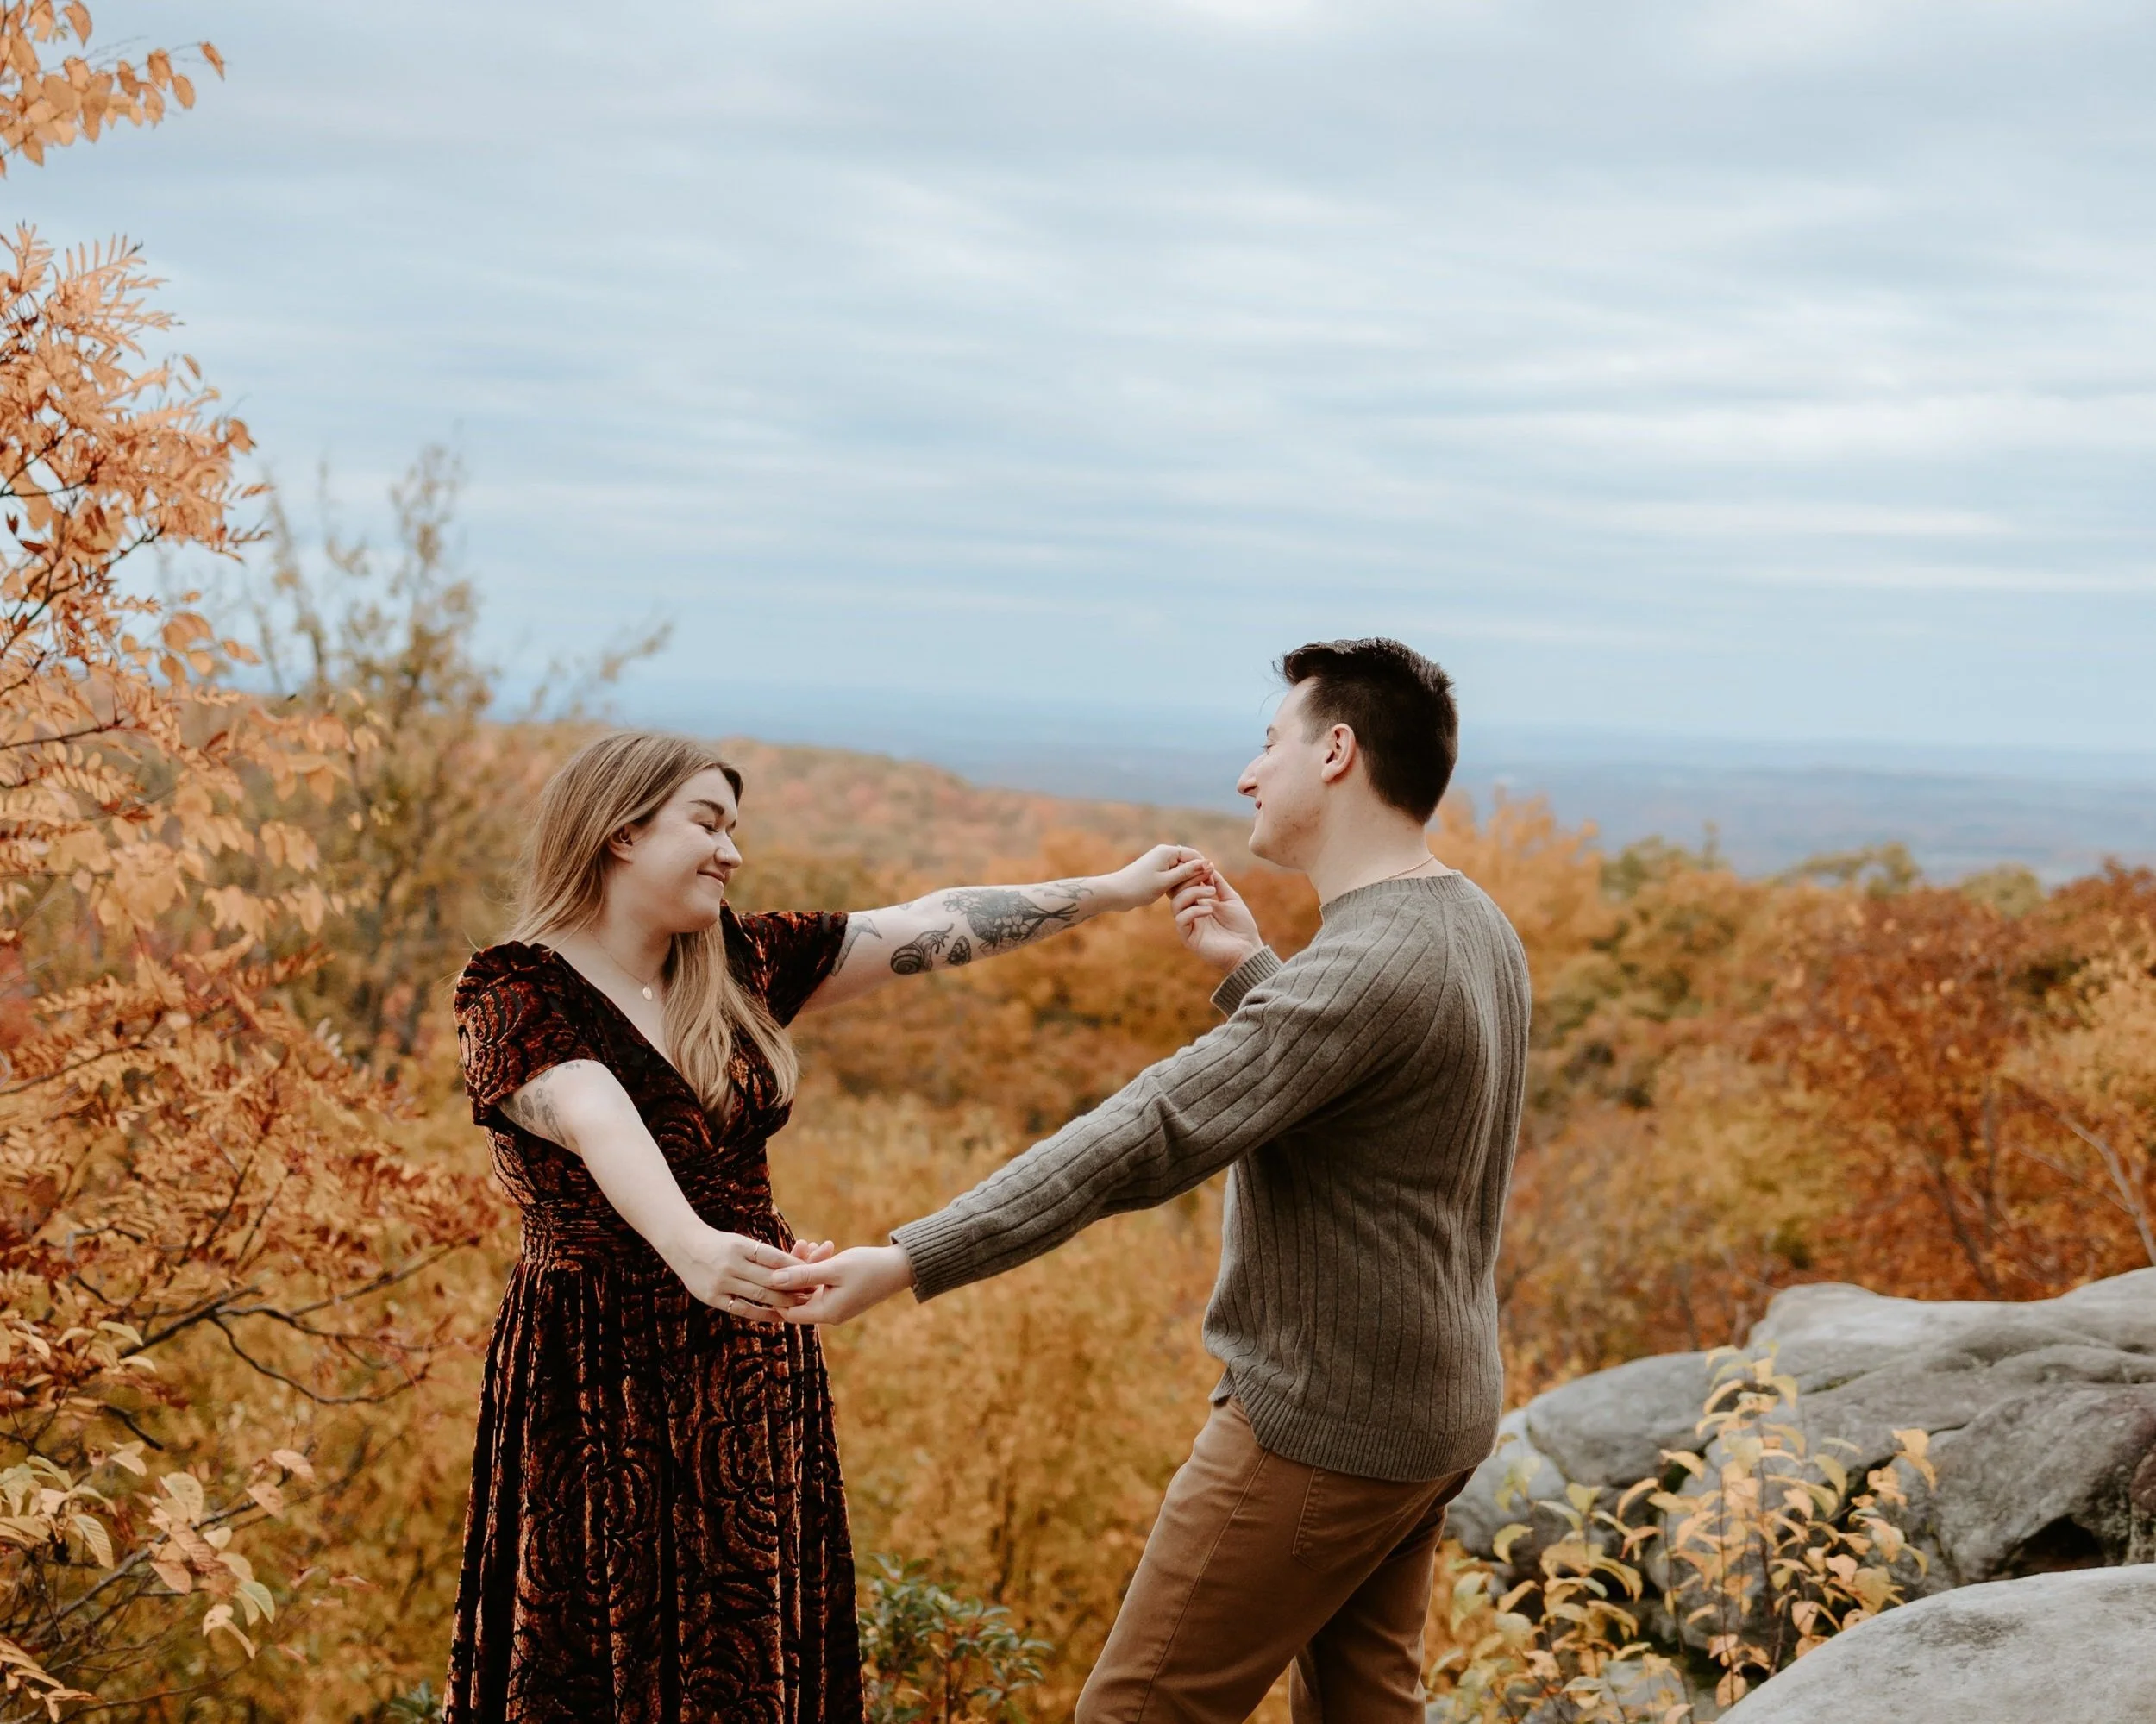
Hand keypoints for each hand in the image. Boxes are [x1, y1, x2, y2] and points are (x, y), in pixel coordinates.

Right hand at [664, 1226, 811, 1322]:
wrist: (684, 1246)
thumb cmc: (721, 1244)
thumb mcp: (741, 1242)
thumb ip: (763, 1255)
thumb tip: (797, 1266)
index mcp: (740, 1246)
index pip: (774, 1258)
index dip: (796, 1267)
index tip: (813, 1272)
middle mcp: (730, 1264)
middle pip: (770, 1279)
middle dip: (794, 1287)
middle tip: (812, 1292)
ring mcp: (720, 1282)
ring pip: (759, 1296)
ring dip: (782, 1302)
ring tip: (799, 1304)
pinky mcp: (713, 1298)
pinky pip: (743, 1309)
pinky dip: (762, 1314)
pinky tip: (778, 1316)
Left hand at [768, 1243, 915, 1326]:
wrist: (901, 1267)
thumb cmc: (869, 1267)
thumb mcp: (834, 1268)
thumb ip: (803, 1274)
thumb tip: (773, 1280)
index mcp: (826, 1313)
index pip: (788, 1311)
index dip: (776, 1292)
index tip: (772, 1269)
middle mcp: (829, 1313)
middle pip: (798, 1296)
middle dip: (794, 1271)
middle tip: (798, 1246)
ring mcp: (835, 1304)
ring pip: (809, 1286)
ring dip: (807, 1265)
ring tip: (811, 1243)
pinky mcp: (841, 1293)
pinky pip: (821, 1282)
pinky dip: (819, 1267)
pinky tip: (822, 1248)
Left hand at [1097, 844, 1209, 912]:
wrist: (1114, 894)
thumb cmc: (1138, 887)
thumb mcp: (1166, 882)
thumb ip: (1188, 872)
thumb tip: (1209, 863)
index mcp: (1167, 851)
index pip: (1195, 855)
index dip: (1204, 869)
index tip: (1210, 885)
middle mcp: (1164, 854)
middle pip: (1189, 863)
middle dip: (1195, 877)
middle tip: (1199, 895)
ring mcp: (1160, 863)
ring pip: (1182, 872)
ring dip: (1186, 883)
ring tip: (1186, 897)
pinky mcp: (1156, 873)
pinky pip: (1173, 877)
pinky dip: (1177, 886)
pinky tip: (1175, 897)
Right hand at [1172, 862, 1264, 974]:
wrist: (1248, 949)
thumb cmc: (1241, 926)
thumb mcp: (1230, 898)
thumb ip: (1218, 883)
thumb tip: (1208, 865)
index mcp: (1198, 903)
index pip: (1185, 884)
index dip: (1191, 872)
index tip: (1205, 864)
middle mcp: (1190, 913)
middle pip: (1176, 891)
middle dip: (1190, 879)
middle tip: (1206, 874)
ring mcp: (1188, 925)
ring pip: (1176, 904)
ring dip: (1192, 892)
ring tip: (1211, 892)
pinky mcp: (1188, 938)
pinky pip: (1181, 920)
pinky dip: (1194, 910)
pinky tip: (1209, 909)